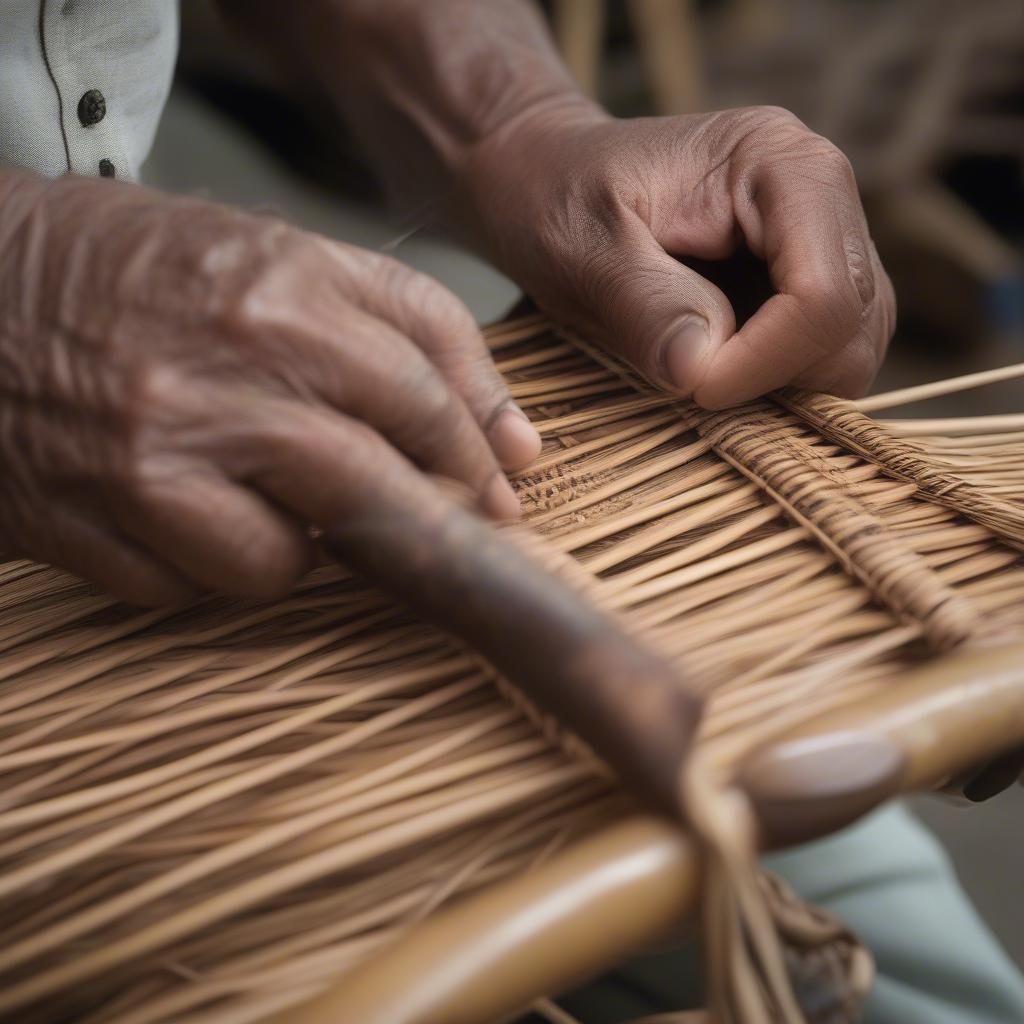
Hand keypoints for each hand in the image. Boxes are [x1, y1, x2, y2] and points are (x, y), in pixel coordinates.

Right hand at [0, 172, 539, 604]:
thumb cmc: (132, 271)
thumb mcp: (275, 258)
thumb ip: (406, 331)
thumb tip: (517, 445)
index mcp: (278, 287)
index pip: (424, 383)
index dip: (474, 445)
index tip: (497, 480)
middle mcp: (224, 372)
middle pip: (382, 479)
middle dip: (431, 515)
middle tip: (448, 527)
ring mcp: (155, 457)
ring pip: (293, 562)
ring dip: (305, 548)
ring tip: (271, 500)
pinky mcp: (96, 524)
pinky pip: (202, 588)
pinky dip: (216, 567)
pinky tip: (190, 516)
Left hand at [459, 103, 895, 408]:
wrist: (550, 178)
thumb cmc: (556, 196)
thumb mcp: (582, 246)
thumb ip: (645, 303)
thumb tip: (702, 371)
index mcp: (780, 164)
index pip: (823, 294)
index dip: (765, 362)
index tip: (692, 387)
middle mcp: (821, 194)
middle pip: (854, 327)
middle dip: (778, 378)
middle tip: (692, 384)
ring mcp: (820, 239)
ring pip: (850, 348)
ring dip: (782, 385)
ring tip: (702, 375)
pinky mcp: (803, 279)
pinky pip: (824, 352)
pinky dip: (777, 381)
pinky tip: (717, 371)